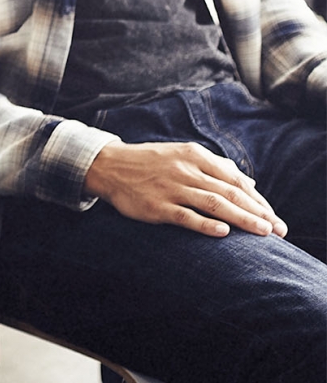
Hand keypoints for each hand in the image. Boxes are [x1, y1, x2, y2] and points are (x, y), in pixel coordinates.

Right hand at [84, 140, 286, 238]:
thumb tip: (247, 179)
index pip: (235, 179)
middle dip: (258, 212)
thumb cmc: (149, 162)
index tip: (274, 216)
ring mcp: (171, 188)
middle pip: (230, 192)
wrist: (108, 166)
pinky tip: (224, 232)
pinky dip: (206, 224)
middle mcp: (185, 170)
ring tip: (263, 232)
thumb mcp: (182, 155)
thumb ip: (215, 166)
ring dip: (242, 218)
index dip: (258, 199)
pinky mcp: (157, 205)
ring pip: (214, 203)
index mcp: (194, 155)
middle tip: (279, 230)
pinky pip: (186, 216)